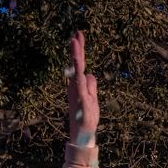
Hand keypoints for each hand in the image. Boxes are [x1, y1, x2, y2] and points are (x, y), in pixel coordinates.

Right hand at [68, 31, 98, 147]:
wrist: (83, 134)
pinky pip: (79, 82)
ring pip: (76, 70)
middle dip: (77, 48)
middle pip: (77, 64)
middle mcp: (75, 86)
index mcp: (78, 85)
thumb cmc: (87, 117)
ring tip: (75, 41)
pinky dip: (78, 72)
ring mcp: (76, 91)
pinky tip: (78, 63)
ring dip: (76, 56)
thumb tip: (90, 74)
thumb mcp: (93, 98)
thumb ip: (91, 86)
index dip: (80, 51)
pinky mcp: (79, 98)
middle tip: (77, 33)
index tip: (79, 36)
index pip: (80, 65)